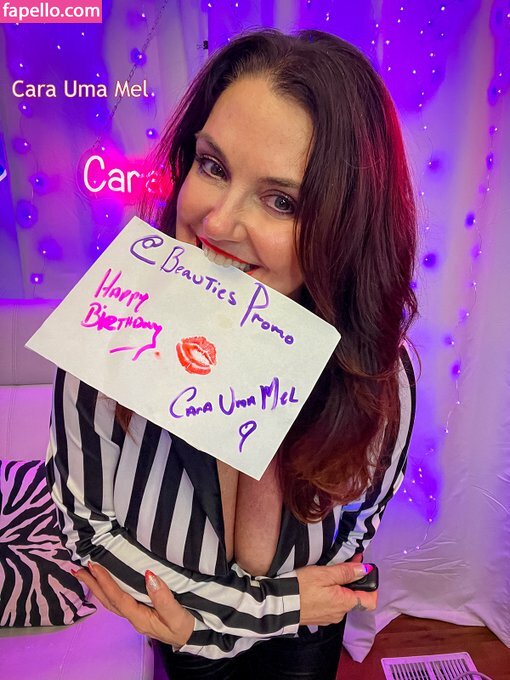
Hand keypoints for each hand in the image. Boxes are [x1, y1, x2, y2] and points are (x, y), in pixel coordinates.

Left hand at [73, 562, 194, 646]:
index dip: (106, 582)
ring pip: (110, 601)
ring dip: (96, 587)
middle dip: (92, 585)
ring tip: (84, 574)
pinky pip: (117, 600)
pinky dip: (106, 590)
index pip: (118, 598)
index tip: (95, 566)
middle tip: (78, 569)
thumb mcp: (177, 615)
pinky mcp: (139, 612)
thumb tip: (149, 575)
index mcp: (140, 618)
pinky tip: (104, 584)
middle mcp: (133, 618)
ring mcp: (134, 616)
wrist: (192, 638)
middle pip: (108, 601)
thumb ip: (164, 597)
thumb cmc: (185, 626)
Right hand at [296, 562, 376, 625]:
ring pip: (342, 601)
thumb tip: (365, 569)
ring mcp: (329, 617)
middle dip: (352, 581)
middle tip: (342, 564)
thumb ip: (346, 572)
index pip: (371, 601)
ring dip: (339, 587)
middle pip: (355, 598)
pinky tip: (318, 586)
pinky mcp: (319, 618)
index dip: (371, 585)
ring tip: (327, 573)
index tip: (363, 571)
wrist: (279, 604)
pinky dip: (330, 595)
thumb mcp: (324, 574)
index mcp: (344, 603)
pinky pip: (331, 605)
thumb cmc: (301, 586)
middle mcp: (340, 614)